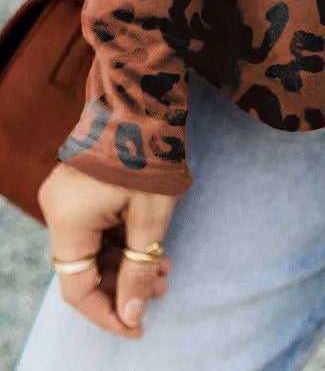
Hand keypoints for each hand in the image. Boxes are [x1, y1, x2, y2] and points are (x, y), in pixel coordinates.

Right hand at [37, 163, 176, 337]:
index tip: (137, 329)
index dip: (107, 314)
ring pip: (91, 247)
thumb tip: (132, 317)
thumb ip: (139, 270)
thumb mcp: (152, 217)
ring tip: (165, 268)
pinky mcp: (79, 185)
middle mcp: (58, 209)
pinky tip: (151, 245)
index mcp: (67, 220)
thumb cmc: (151, 153)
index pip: (77, 288)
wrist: (146, 96)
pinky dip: (119, 239)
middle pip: (83, 267)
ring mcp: (66, 195)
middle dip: (123, 285)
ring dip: (125, 262)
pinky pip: (94, 225)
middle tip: (162, 289)